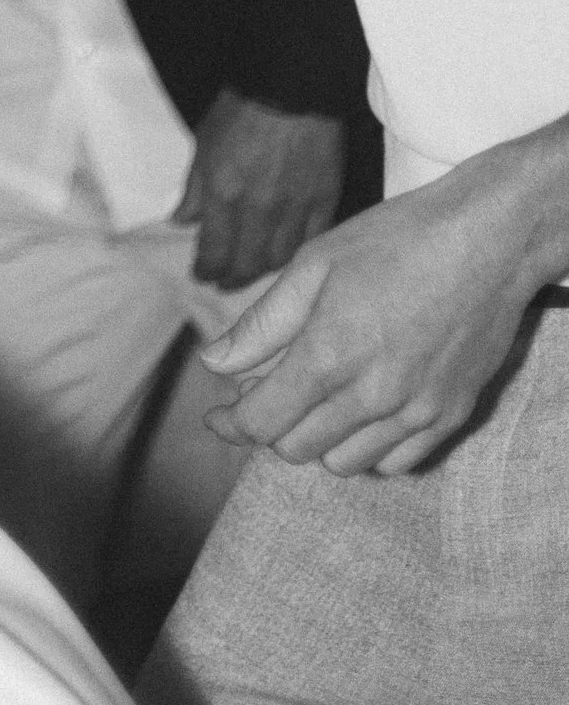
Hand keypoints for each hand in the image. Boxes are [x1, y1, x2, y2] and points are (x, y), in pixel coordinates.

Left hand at [174, 87, 346, 290]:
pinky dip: (299, 252)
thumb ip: (195, 190)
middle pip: (247, 263)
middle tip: (224, 282)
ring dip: (263, 270)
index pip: (215, 251)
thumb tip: (182, 221)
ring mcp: (296, 206)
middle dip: (232, 278)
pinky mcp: (325, 199)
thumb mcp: (204, 144)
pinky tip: (288, 254)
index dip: (207, 269)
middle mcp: (260, 208)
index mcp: (226, 193)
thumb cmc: (242, 109)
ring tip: (253, 271)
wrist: (291, 85)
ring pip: (281, 258)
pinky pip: (313, 240)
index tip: (202, 273)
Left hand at [196, 147, 550, 474]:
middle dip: (272, 426)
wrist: (489, 241)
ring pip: (346, 463)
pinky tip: (364, 409)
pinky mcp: (451, 416)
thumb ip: (263, 324)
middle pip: (298, 449)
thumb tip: (216, 363)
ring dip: (320, 440)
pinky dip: (370, 447)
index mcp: (329, 354)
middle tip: (268, 392)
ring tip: (318, 397)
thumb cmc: (396, 240)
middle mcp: (372, 396)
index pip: (263, 422)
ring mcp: (416, 412)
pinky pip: (398, 462)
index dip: (230, 424)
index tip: (217, 415)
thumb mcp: (314, 265)